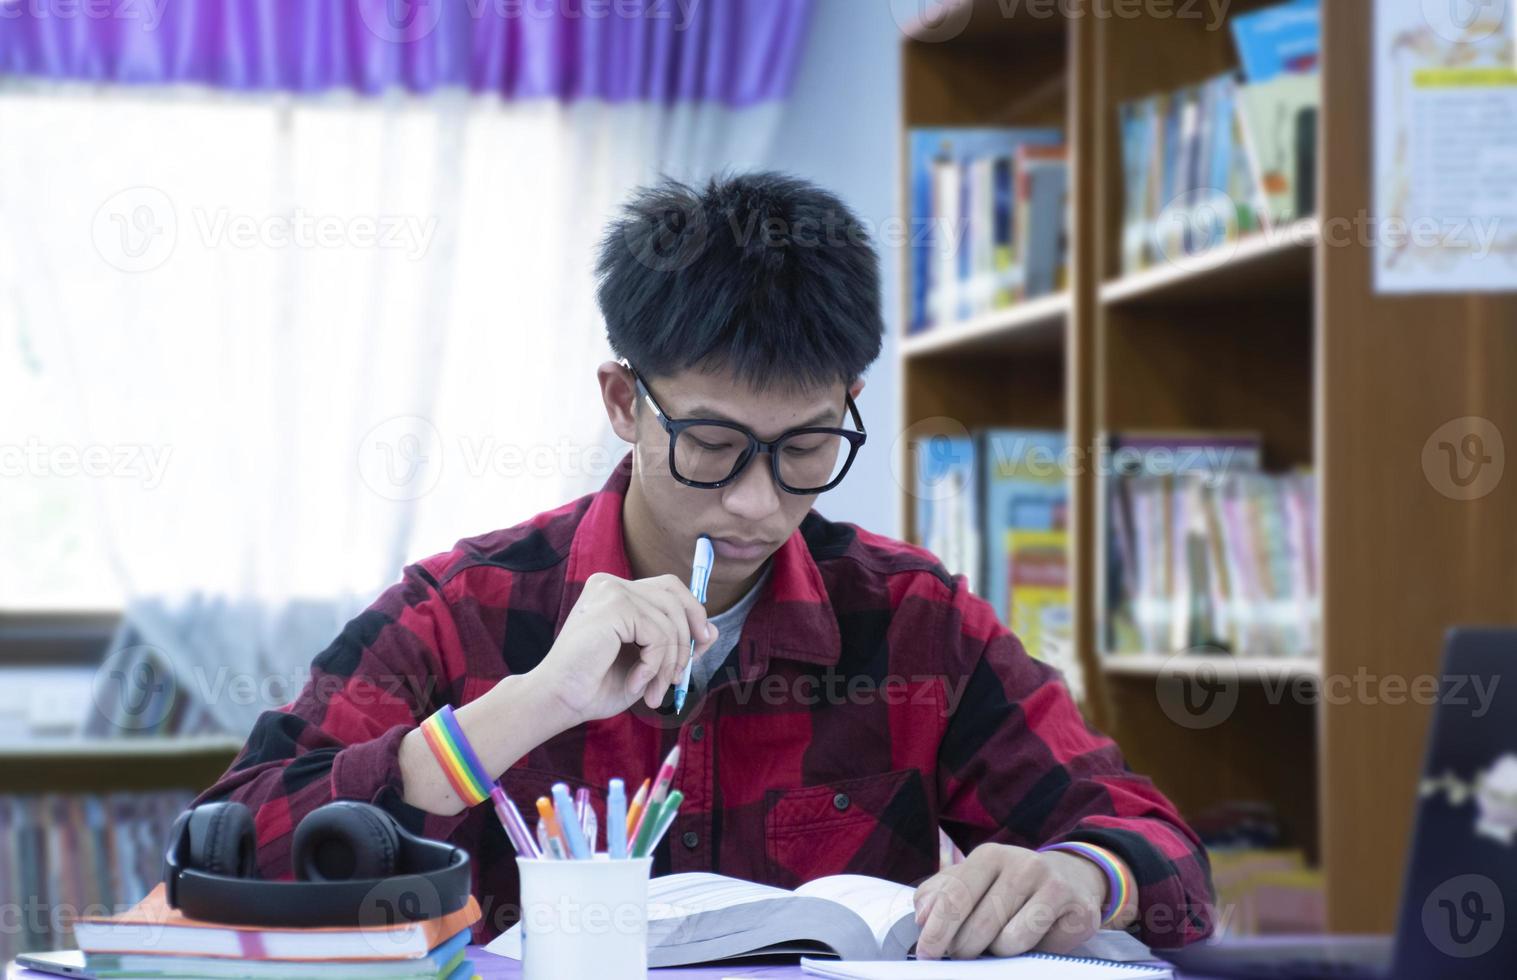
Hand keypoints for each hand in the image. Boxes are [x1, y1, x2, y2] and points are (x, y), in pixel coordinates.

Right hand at [526, 572, 716, 725]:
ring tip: (654, 692)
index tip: (699, 644)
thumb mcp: (648, 663)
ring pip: (669, 622)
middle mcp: (612, 584)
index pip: (669, 587)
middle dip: (687, 639)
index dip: (692, 613)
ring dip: (669, 664)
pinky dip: (654, 666)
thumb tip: (713, 631)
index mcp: (616, 592)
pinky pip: (657, 635)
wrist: (559, 700)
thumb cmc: (596, 684)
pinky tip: (636, 684)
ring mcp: (611, 591)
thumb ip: (677, 644)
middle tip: (679, 677)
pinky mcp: (613, 606)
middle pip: (674, 596)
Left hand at [912, 844, 1112, 959]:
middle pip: (980, 925)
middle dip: (965, 949)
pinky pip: (1041, 949)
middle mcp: (1023, 864)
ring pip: (1009, 941)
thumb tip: (922, 917)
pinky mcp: (1079, 911)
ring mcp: (1054, 886)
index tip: (925, 955)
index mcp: (990, 855)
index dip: (936, 931)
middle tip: (964, 953)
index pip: (955, 897)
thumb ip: (940, 895)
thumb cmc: (1009, 885)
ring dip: (999, 952)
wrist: (1071, 878)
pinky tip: (1034, 939)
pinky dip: (1030, 953)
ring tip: (1003, 939)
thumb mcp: (972, 880)